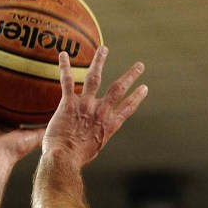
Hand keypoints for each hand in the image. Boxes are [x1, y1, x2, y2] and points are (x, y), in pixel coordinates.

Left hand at [42, 46, 147, 166]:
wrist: (65, 159)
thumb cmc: (77, 158)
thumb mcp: (94, 147)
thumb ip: (96, 135)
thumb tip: (91, 135)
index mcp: (110, 124)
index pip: (128, 107)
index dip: (137, 97)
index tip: (144, 88)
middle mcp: (101, 112)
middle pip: (118, 89)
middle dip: (130, 76)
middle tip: (139, 66)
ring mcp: (85, 106)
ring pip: (95, 78)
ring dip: (100, 61)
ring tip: (104, 49)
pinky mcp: (68, 104)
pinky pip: (67, 81)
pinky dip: (64, 67)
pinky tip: (63, 54)